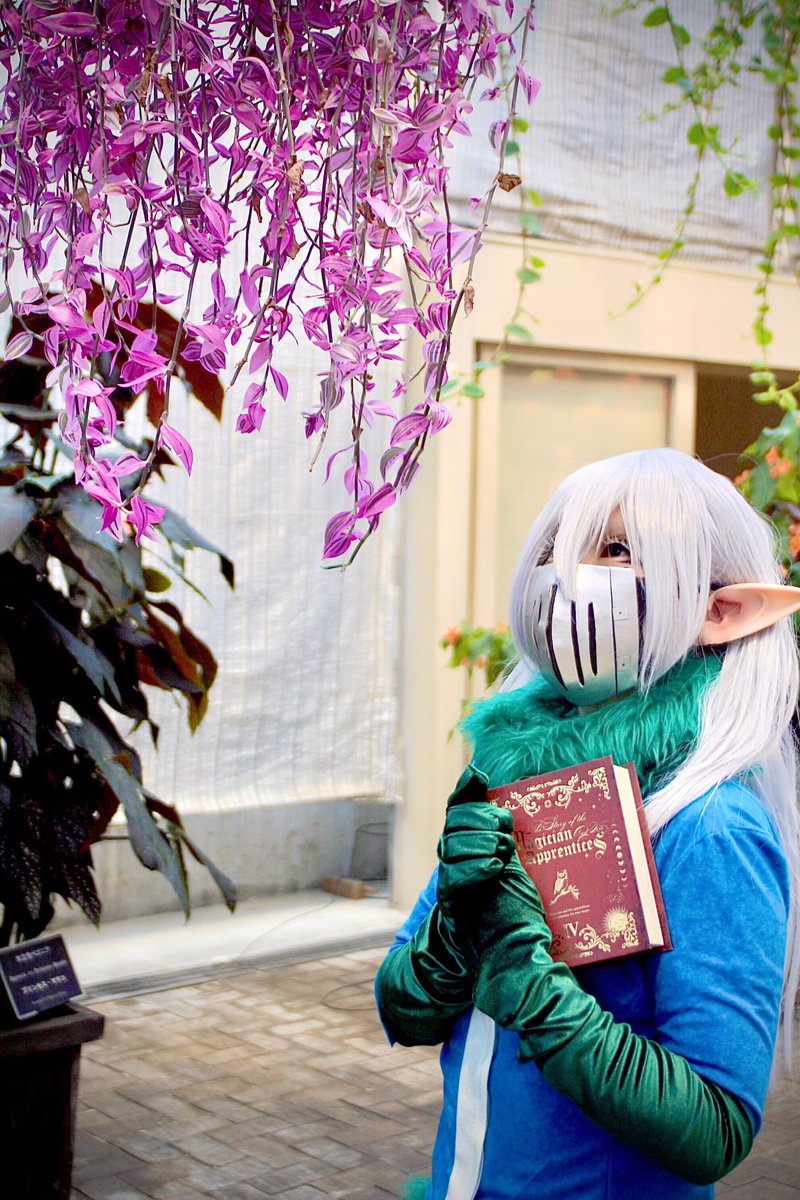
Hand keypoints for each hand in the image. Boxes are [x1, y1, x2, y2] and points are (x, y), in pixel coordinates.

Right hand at [436, 766, 516, 909]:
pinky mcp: (449, 890)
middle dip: (481, 820)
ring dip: (483, 844)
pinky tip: (496, 866)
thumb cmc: (496, 867)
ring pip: (455, 845)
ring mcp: (446, 867)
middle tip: (504, 828)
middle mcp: (448, 844)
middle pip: (455, 822)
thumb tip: (475, 770)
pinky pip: (457, 874)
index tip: (483, 783)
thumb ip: (487, 805)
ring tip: (504, 849)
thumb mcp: (497, 834)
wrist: (493, 916)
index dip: (466, 789)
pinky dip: (478, 868)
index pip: (456, 803)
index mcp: (459, 828)